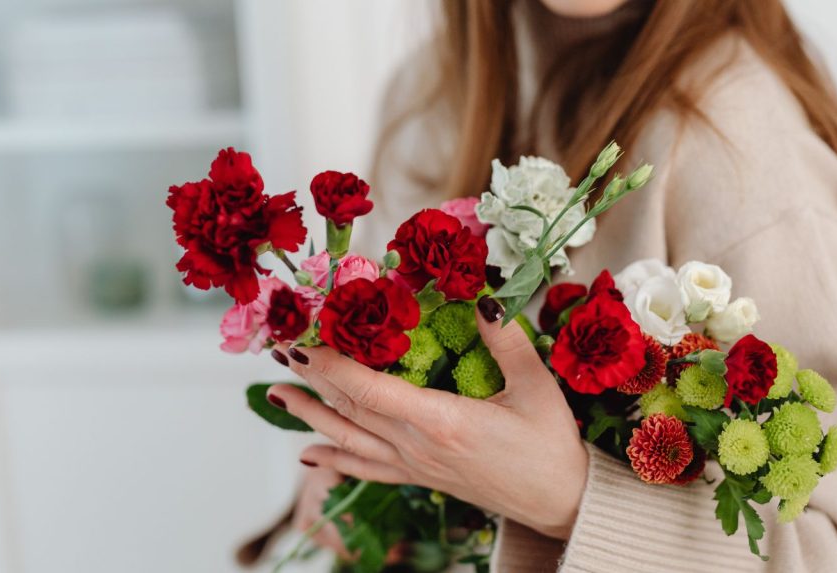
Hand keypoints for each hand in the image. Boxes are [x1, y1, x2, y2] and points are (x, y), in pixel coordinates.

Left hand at [267, 298, 588, 538]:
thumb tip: (484, 297)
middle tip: (278, 349)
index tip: (302, 340)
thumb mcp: (537, 386)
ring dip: (309, 416)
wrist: (561, 503)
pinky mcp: (421, 478)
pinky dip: (335, 460)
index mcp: (442, 422)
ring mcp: (416, 466)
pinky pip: (367, 470)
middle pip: (350, 409)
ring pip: (350, 439)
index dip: (332, 364)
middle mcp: (418, 447)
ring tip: (275, 394)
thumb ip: (506, 341)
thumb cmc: (551, 446)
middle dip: (311, 377)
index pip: (370, 389)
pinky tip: (308, 456)